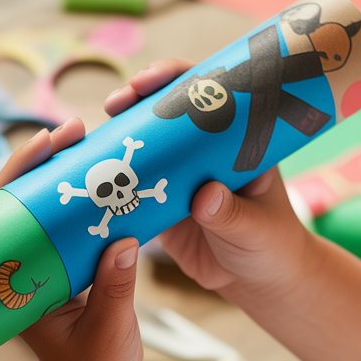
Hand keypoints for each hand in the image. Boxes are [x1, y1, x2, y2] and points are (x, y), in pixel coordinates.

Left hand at [0, 120, 141, 360]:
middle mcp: (21, 271)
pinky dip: (85, 201)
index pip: (5, 216)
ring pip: (44, 210)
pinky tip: (106, 179)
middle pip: (21, 203)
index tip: (47, 143)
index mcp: (14, 286)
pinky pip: (69, 227)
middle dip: (43, 162)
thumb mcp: (108, 330)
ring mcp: (42, 269)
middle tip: (73, 129)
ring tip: (90, 143)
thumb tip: (124, 242)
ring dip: (66, 176)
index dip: (20, 174)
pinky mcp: (66, 272)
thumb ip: (115, 288)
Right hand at [104, 61, 312, 304]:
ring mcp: (180, 173)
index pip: (210, 91)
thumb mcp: (257, 227)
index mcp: (237, 139)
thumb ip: (233, 213)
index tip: (154, 80)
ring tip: (93, 133)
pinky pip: (133, 184)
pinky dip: (113, 178)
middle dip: (139, 97)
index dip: (179, 78)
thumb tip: (205, 195)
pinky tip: (90, 175)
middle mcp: (205, 148)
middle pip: (168, 108)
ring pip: (146, 143)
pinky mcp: (160, 201)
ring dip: (119, 135)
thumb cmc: (270, 245)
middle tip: (118, 101)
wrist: (256, 282)